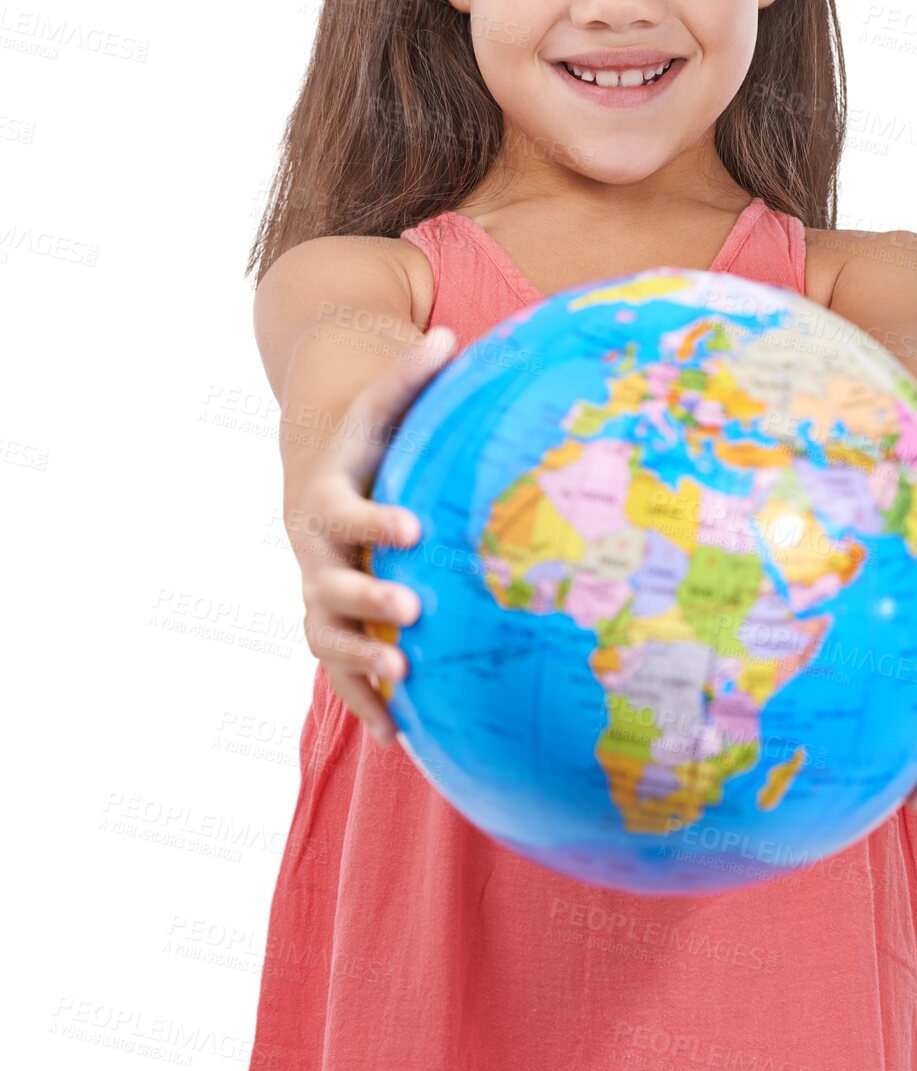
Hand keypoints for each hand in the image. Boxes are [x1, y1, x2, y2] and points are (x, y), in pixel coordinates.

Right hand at [290, 325, 457, 747]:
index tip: (413, 527)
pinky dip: (364, 704)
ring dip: (360, 662)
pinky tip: (401, 737)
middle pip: (326, 582)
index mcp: (328, 497)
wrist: (322, 475)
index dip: (373, 521)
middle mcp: (314, 552)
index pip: (345, 511)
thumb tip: (448, 333)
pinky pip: (340, 674)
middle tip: (411, 607)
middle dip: (366, 596)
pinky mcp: (333, 629)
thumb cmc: (368, 441)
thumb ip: (411, 374)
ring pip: (325, 636)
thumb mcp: (383, 405)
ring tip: (406, 679)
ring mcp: (318, 594)